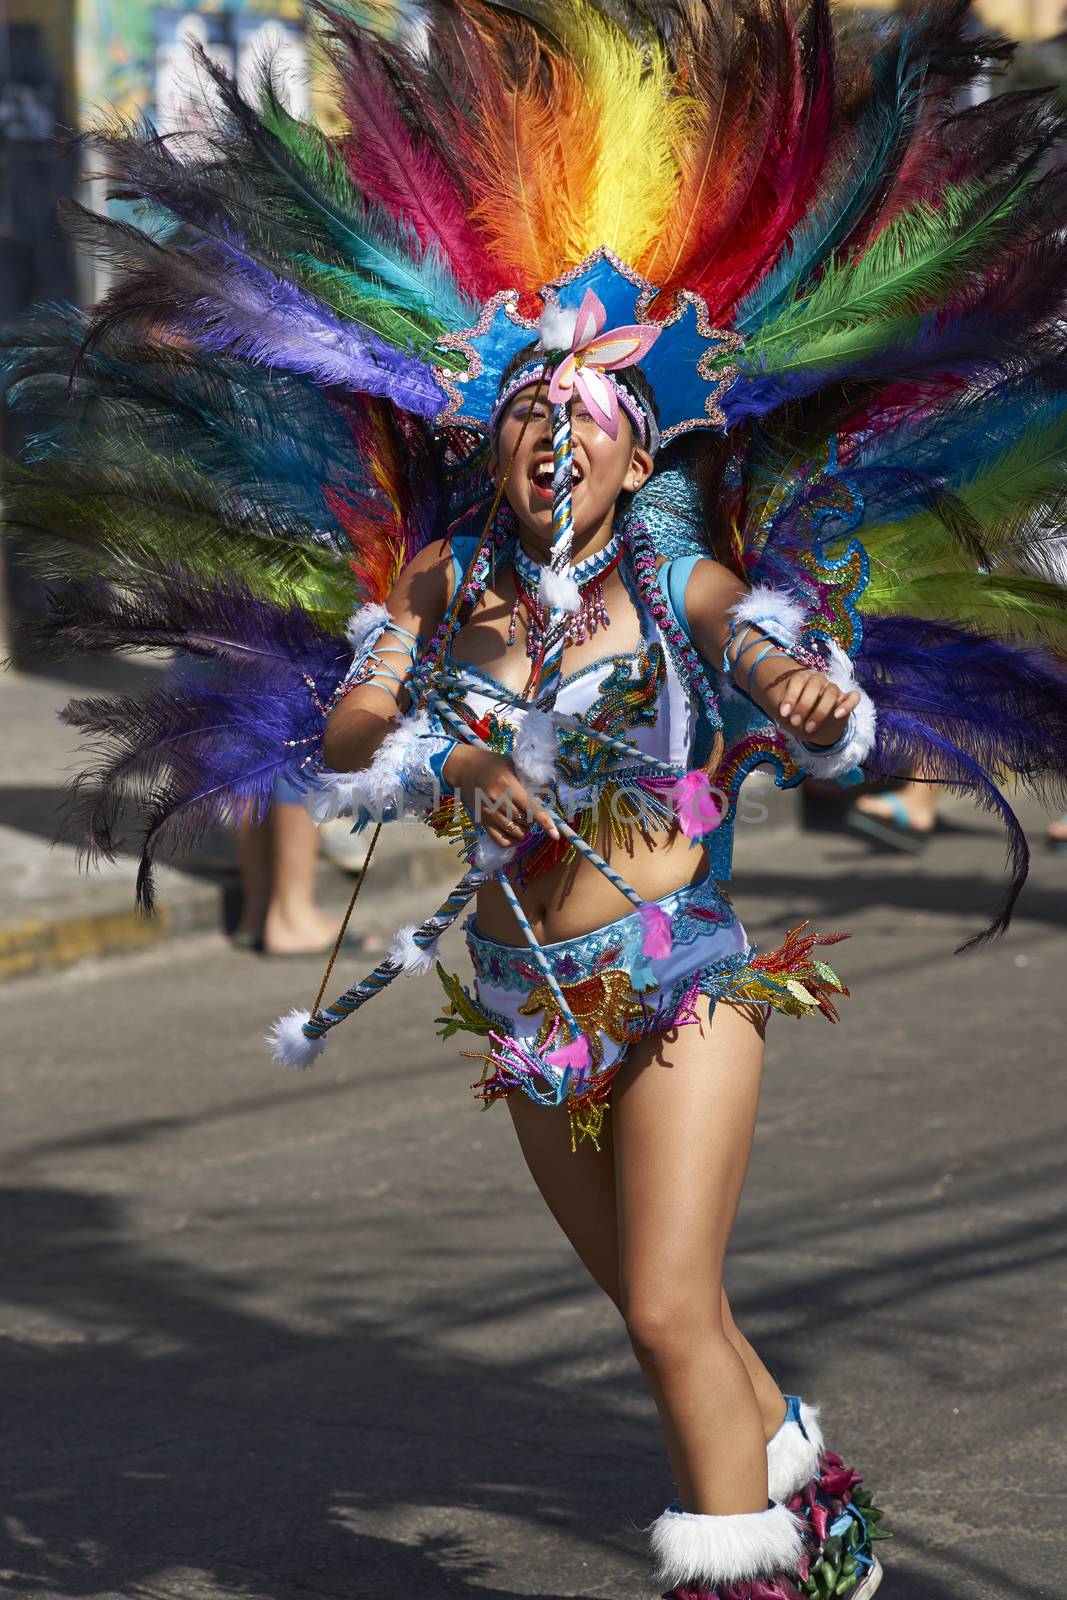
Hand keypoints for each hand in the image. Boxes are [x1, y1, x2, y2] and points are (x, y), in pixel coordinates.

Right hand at [443, 744, 559, 848]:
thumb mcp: (512, 764)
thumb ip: (528, 779)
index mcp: (508, 785)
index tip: (555, 834)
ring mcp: (488, 813)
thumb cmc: (492, 764)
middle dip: (533, 821)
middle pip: (525, 822)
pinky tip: (515, 835)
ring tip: (523, 821)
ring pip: (515, 832)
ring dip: (524, 830)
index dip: (545, 822)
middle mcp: (498, 801)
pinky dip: (512, 842)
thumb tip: (547, 795)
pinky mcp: (482, 822)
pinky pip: (500, 840)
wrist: (464, 769)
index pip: (531, 808)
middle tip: (530, 812)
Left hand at [777, 670, 860, 741]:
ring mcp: (833, 689)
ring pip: (831, 692)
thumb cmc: (795, 715)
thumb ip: (785, 711)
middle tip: (795, 722)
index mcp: (802, 678)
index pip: (798, 681)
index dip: (791, 696)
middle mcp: (818, 681)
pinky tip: (837, 715)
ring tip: (809, 728)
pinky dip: (847, 705)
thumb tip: (786, 713)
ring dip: (820, 711)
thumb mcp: (786, 714)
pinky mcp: (846, 700)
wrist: (809, 727)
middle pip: (815, 685)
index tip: (784, 713)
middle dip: (804, 705)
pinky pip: (853, 697)